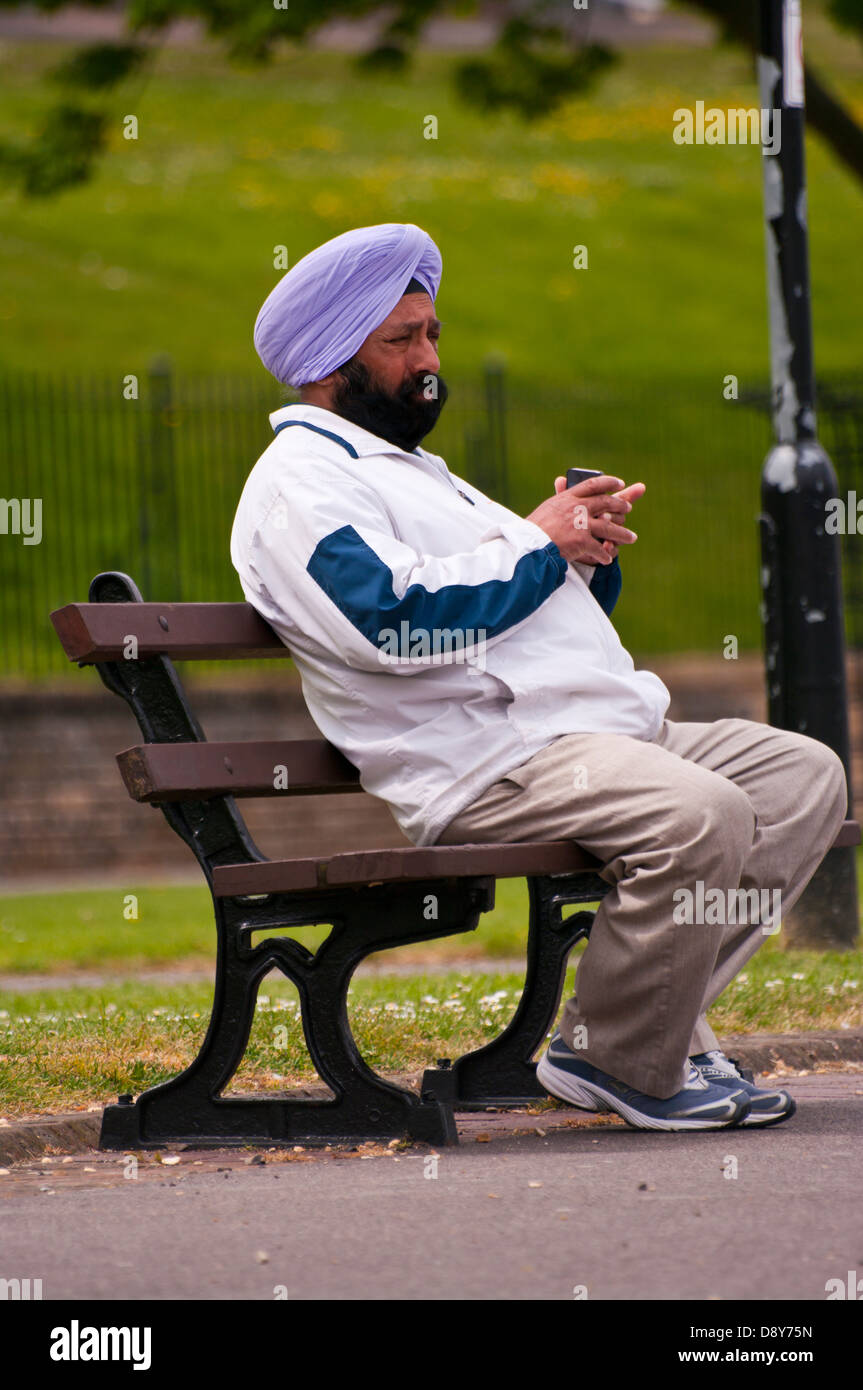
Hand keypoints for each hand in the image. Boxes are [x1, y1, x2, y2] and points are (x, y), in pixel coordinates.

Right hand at [526, 474, 644, 565]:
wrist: (528, 545)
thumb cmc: (533, 529)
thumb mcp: (547, 507)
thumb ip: (560, 497)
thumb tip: (562, 479)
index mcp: (567, 498)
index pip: (593, 485)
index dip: (609, 483)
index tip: (620, 483)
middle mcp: (576, 508)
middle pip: (606, 503)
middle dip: (620, 506)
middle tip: (628, 508)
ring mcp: (580, 524)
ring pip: (609, 527)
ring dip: (622, 534)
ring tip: (632, 537)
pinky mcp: (581, 540)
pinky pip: (599, 548)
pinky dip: (605, 555)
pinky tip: (608, 559)